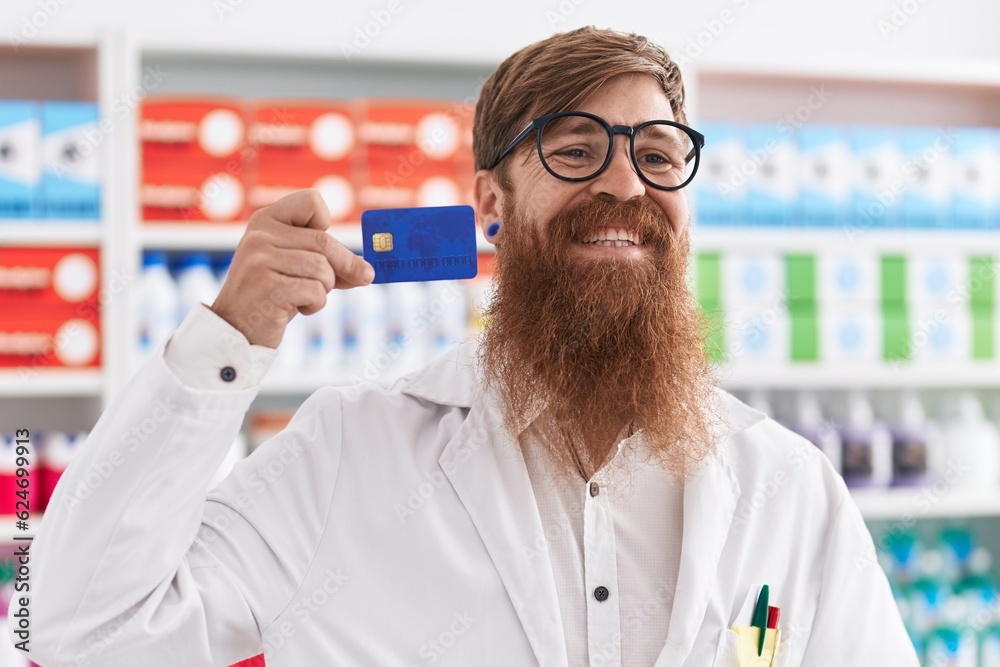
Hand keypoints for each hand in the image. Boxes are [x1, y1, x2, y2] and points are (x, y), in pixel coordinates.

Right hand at [211, 189, 373, 347]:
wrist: (235, 329)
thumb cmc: (271, 296)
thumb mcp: (295, 268)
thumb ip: (326, 260)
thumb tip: (366, 270)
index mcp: (265, 220)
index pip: (312, 201)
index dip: (326, 224)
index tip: (326, 246)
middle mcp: (260, 235)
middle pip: (325, 242)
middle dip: (346, 265)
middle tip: (362, 278)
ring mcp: (261, 261)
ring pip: (323, 269)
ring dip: (325, 289)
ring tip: (305, 297)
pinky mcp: (268, 288)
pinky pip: (315, 292)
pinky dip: (315, 304)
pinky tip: (295, 309)